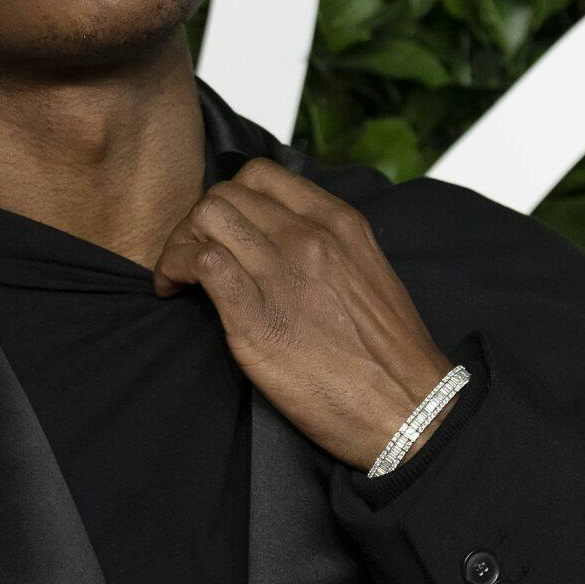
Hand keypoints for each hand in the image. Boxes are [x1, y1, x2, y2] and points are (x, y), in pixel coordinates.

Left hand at [151, 157, 457, 469]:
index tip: (223, 228)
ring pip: (205, 218)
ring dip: (180, 242)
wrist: (408, 409)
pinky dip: (176, 269)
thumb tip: (277, 234)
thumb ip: (325, 244)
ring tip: (181, 274)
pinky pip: (202, 264)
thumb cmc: (387, 351)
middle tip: (190, 255)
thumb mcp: (366, 272)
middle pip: (223, 194)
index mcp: (339, 223)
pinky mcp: (254, 317)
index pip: (260, 175)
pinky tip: (176, 290)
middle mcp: (308, 239)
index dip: (229, 196)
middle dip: (196, 221)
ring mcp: (281, 274)